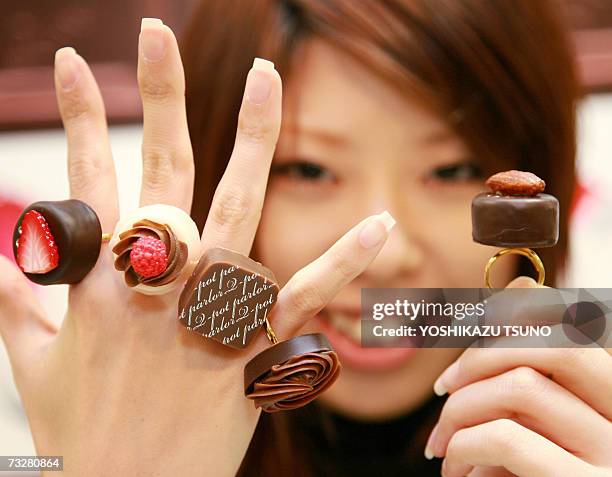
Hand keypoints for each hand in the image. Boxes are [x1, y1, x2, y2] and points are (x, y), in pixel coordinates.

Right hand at [0, 19, 392, 475]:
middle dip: (159, 94)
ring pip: (236, 208)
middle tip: (157, 32)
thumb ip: (14, 298)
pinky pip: (306, 295)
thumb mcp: (32, 357)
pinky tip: (380, 219)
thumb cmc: (81, 430)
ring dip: (254, 139)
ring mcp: (206, 310)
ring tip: (265, 77)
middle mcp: (152, 281)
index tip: (81, 61)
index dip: (83, 115)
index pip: (87, 174)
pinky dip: (344, 258)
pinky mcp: (253, 347)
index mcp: (96, 279)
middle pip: (160, 168)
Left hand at [426, 277, 611, 476]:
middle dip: (478, 357)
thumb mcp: (540, 416)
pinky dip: (462, 447)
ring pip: (519, 388)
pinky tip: (454, 470)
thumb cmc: (540, 473)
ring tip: (441, 443)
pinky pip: (505, 440)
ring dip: (460, 411)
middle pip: (550, 343)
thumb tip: (526, 282)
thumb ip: (532, 360)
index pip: (572, 319)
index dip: (512, 312)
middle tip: (443, 389)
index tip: (467, 339)